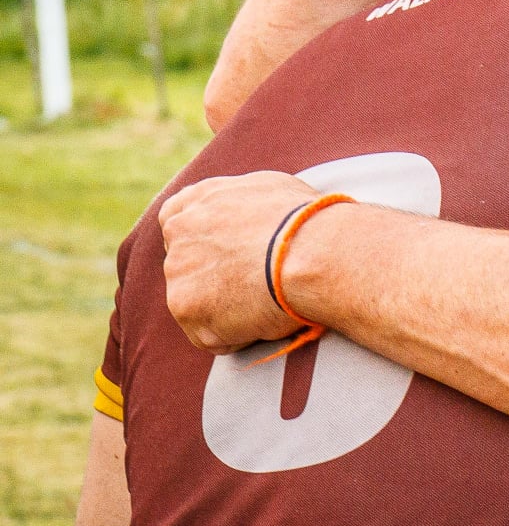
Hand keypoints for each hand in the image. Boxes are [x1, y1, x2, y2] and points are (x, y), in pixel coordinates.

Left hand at [161, 171, 319, 353]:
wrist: (313, 253)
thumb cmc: (308, 222)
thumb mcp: (271, 189)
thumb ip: (240, 202)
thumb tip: (246, 215)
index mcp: (198, 200)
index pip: (177, 221)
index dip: (203, 241)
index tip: (226, 254)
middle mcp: (179, 233)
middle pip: (187, 266)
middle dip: (215, 279)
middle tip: (258, 283)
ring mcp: (179, 274)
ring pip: (199, 303)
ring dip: (228, 309)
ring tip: (270, 300)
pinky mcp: (187, 311)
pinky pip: (211, 335)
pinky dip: (237, 336)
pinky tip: (266, 319)